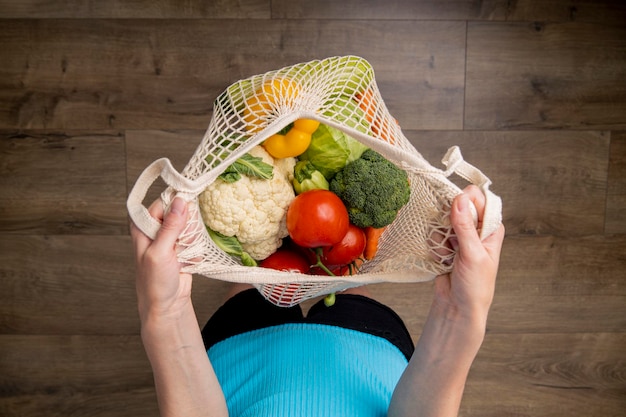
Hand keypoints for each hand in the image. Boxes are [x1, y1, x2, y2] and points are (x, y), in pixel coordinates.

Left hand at [130, 197, 192, 321]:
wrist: (167, 305)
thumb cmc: (154, 283)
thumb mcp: (160, 252)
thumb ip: (170, 226)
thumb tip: (180, 201)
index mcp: (143, 226)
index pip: (163, 202)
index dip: (178, 203)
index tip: (190, 208)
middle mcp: (156, 228)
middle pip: (180, 212)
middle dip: (187, 226)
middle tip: (182, 242)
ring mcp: (170, 237)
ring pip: (190, 225)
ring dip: (192, 240)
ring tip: (182, 255)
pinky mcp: (182, 246)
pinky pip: (195, 239)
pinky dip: (195, 249)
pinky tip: (187, 261)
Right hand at [433, 185, 505, 325]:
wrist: (457, 307)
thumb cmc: (475, 286)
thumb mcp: (472, 255)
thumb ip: (465, 226)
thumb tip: (460, 199)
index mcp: (491, 227)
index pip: (479, 199)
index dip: (466, 200)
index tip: (455, 209)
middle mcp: (476, 228)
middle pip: (457, 206)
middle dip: (449, 221)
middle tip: (452, 238)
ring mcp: (460, 235)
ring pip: (443, 220)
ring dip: (441, 237)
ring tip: (449, 254)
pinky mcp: (445, 244)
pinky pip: (434, 233)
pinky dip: (435, 246)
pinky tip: (443, 259)